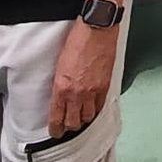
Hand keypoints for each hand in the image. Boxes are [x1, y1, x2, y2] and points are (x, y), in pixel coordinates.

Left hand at [48, 19, 117, 136]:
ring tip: (80, 118)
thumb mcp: (60, 64)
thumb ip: (60, 84)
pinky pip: (100, 107)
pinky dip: (95, 110)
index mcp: (62, 87)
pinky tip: (92, 109)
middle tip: (67, 126)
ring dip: (83, 119)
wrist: (97, 29)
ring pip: (87, 118)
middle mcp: (77, 93)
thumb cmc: (78, 40)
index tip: (55, 132)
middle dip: (69, 127)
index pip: (57, 117)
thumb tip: (60, 96)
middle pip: (73, 122)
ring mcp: (93, 91)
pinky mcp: (105, 86)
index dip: (55, 129)